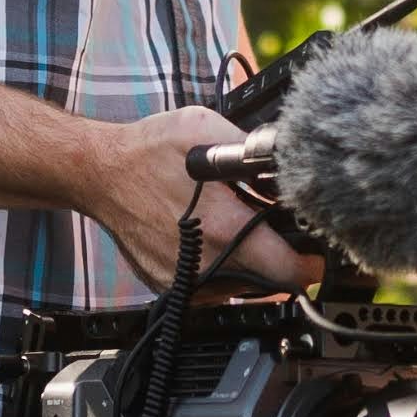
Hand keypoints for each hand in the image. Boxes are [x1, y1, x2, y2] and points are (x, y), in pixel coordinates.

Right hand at [84, 105, 312, 291]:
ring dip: (248, 262)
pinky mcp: (169, 285)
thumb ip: (257, 151)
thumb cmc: (150, 150)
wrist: (99, 173)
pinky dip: (219, 265)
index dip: (311, 262)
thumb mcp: (212, 130)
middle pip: (269, 281)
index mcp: (224, 230)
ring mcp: (184, 280)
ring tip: (231, 225)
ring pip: (241, 285)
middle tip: (272, 227)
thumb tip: (293, 163)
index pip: (291, 272)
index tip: (316, 252)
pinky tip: (206, 234)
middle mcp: (204, 265)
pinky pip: (212, 286)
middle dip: (278, 256)